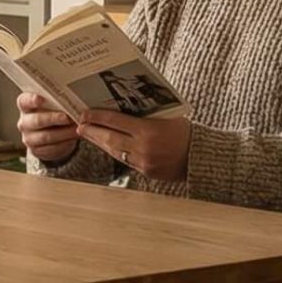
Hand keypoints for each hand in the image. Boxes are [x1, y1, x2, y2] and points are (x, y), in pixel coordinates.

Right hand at [16, 91, 80, 164]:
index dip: (31, 100)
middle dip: (53, 118)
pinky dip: (65, 143)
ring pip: (46, 136)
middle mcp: (24, 122)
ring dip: (63, 133)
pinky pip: (51, 148)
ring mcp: (28, 138)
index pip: (24, 101)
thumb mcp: (54, 103)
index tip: (41, 99)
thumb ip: (59, 100)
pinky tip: (73, 137)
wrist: (53, 133)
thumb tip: (73, 101)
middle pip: (37, 120)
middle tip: (67, 117)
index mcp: (25, 105)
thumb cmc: (54, 112)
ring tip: (77, 129)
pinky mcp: (36, 150)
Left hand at [73, 110, 190, 180]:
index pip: (115, 122)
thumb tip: (121, 109)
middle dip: (92, 132)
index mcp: (148, 130)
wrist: (201, 157)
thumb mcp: (167, 118)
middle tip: (79, 125)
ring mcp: (143, 162)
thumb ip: (145, 116)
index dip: (97, 117)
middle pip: (109, 139)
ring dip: (100, 143)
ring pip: (115, 152)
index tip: (84, 113)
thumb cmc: (186, 132)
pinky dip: (115, 152)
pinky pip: (125, 160)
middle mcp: (143, 148)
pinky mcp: (146, 172)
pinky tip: (107, 146)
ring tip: (89, 135)